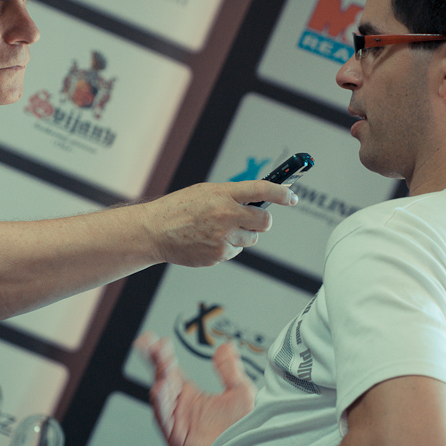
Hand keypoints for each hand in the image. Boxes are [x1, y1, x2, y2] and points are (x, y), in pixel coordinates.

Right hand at [136, 332, 256, 445]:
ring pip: (160, 397)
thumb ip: (230, 369)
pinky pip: (164, 419)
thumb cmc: (243, 430)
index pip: (171, 370)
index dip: (163, 354)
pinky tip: (161, 389)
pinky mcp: (177, 436)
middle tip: (149, 344)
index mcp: (190, 395)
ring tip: (163, 366)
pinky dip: (161, 404)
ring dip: (159, 380)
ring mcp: (177, 421)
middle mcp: (180, 407)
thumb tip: (225, 347)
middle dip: (154, 361)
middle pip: (161, 379)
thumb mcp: (240, 392)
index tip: (158, 341)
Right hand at [142, 181, 297, 266]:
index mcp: (223, 195)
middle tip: (251, 219)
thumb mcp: (205, 192)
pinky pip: (235, 252)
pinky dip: (227, 247)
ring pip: (251, 240)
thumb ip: (230, 195)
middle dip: (261, 221)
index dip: (282, 192)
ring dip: (242, 235)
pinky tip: (209, 241)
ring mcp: (223, 238)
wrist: (154, 231)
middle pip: (264, 221)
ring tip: (219, 230)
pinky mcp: (218, 255)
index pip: (261, 189)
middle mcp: (226, 215)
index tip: (291, 196)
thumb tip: (254, 201)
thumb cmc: (177, 209)